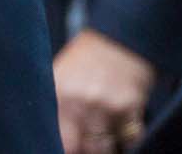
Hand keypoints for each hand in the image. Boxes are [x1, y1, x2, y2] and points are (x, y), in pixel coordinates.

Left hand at [54, 29, 154, 153]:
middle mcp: (79, 102)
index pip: (56, 137)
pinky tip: (122, 133)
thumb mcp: (60, 75)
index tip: (67, 148)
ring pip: (104, 149)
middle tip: (86, 145)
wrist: (120, 38)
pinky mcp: (130, 108)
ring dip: (105, 149)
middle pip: (79, 148)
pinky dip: (127, 141)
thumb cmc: (87, 59)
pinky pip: (130, 140)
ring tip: (104, 140)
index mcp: (58, 94)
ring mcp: (105, 106)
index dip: (61, 148)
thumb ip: (56, 106)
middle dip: (83, 151)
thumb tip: (52, 135)